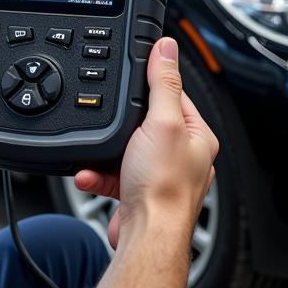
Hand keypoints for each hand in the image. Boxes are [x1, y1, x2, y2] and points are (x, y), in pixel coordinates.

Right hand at [73, 36, 217, 249]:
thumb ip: (163, 84)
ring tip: (98, 156)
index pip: (176, 96)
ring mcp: (159, 176)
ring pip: (125, 150)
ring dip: (105, 154)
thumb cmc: (163, 189)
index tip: (135, 77)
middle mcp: (182, 156)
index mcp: (197, 136)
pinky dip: (98, 175)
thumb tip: (167, 50)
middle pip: (147, 123)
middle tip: (112, 124)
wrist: (146, 237)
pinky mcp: (138, 193)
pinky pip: (112, 175)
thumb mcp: (162, 122)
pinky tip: (91, 176)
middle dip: (122, 126)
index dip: (153, 86)